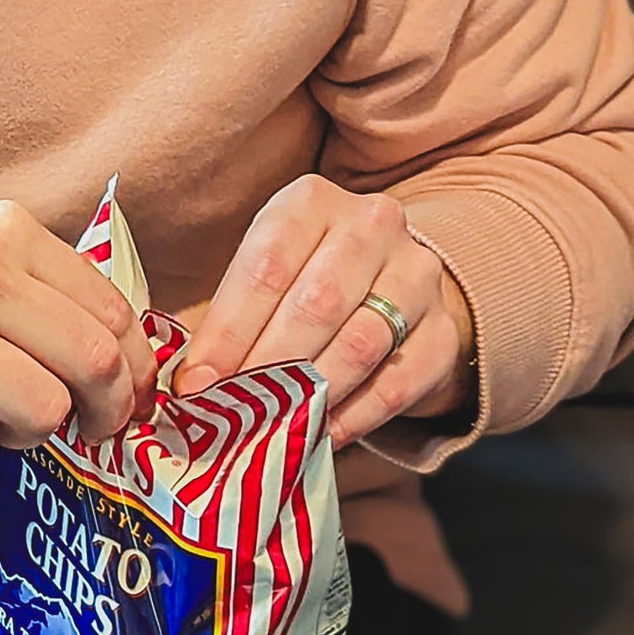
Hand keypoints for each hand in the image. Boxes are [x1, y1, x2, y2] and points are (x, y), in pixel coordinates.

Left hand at [172, 175, 474, 449]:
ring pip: (361, 343)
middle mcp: (372, 225)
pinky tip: (320, 434)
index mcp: (311, 200)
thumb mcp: (261, 271)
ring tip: (270, 427)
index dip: (228, 330)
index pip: (266, 267)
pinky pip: (400, 381)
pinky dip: (356, 415)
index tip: (197, 381)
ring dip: (310, 392)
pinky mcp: (445, 329)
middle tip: (230, 411)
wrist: (386, 277)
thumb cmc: (299, 275)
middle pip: (316, 304)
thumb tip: (188, 381)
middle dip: (265, 365)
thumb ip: (225, 316)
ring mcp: (417, 275)